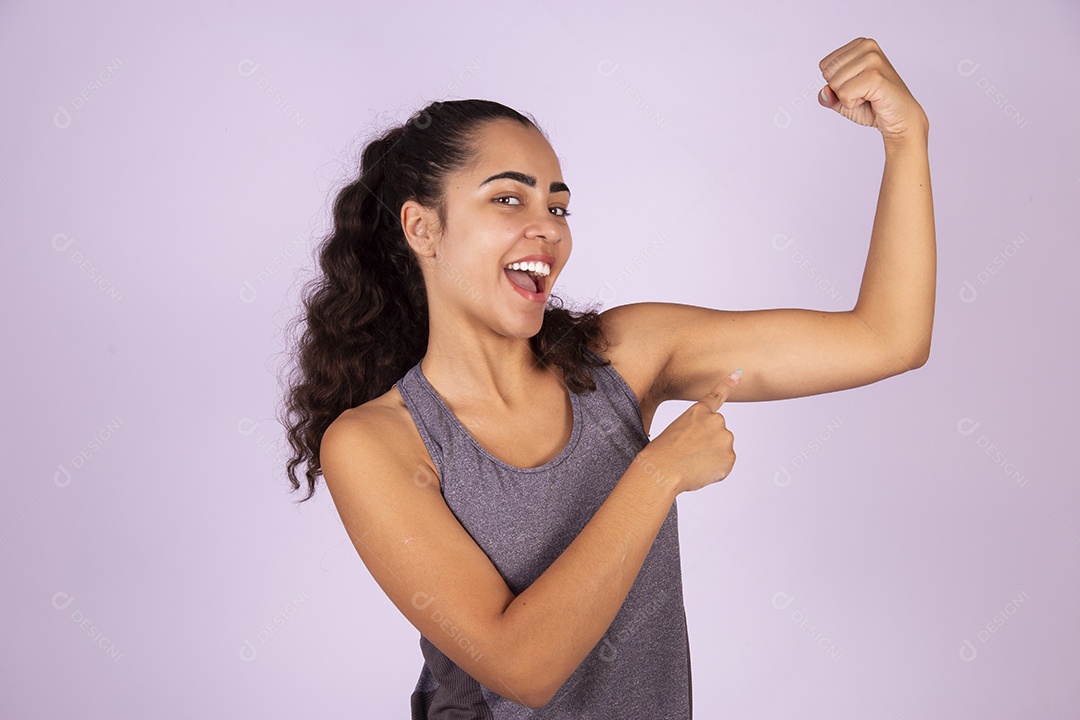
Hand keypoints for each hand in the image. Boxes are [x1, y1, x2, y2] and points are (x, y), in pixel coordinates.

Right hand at [636, 371, 740, 493]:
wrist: (663, 470)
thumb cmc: (661, 453)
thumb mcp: (675, 432)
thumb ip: (697, 433)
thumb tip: (711, 447)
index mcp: (699, 411)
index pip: (716, 395)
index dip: (728, 384)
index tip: (738, 374)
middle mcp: (716, 420)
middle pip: (718, 432)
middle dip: (708, 442)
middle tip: (689, 453)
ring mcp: (725, 438)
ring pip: (722, 449)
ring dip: (711, 456)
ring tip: (691, 462)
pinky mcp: (730, 457)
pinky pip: (724, 465)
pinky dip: (715, 470)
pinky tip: (699, 471)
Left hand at [818, 37, 928, 142]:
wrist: (899, 117)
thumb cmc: (873, 105)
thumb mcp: (842, 99)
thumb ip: (828, 95)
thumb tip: (823, 92)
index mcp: (860, 45)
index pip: (825, 65)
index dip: (835, 83)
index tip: (856, 85)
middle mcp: (867, 47)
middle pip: (828, 73)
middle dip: (840, 90)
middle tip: (862, 92)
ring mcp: (873, 59)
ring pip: (835, 84)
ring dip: (848, 98)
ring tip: (868, 95)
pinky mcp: (876, 76)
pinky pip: (844, 93)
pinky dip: (852, 103)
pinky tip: (870, 99)